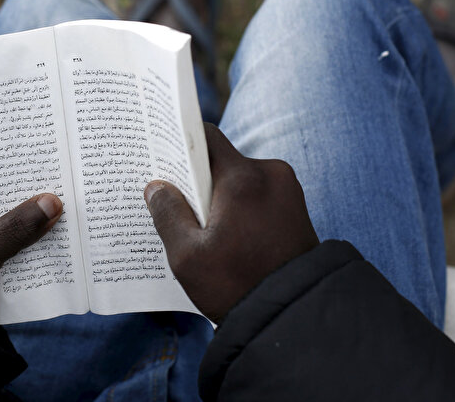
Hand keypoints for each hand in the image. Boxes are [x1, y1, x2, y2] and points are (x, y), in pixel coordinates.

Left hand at [0, 157, 62, 323]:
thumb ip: (13, 230)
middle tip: (58, 157)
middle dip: (23, 174)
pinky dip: (30, 230)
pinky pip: (11, 232)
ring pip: (5, 207)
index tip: (28, 130)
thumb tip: (53, 201)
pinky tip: (59, 225)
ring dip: (30, 204)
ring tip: (66, 187)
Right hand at [145, 124, 318, 322]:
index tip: (160, 153)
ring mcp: (288, 191)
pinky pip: (258, 196)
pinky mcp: (297, 210)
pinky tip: (226, 235)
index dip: (178, 141)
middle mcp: (271, 174)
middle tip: (172, 199)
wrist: (295, 318)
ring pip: (241, 180)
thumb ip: (167, 214)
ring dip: (220, 196)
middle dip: (197, 178)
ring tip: (200, 226)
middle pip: (222, 160)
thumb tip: (157, 187)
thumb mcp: (187, 256)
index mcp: (243, 178)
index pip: (205, 137)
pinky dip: (240, 208)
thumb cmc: (238, 287)